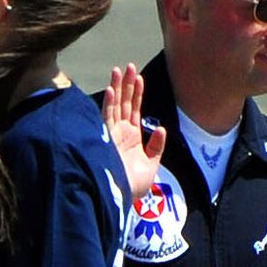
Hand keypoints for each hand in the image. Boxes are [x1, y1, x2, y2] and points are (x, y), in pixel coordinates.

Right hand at [103, 63, 166, 201]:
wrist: (122, 199)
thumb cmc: (133, 187)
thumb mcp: (151, 165)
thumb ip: (156, 146)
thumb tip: (160, 128)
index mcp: (131, 138)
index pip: (134, 110)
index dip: (137, 93)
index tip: (139, 77)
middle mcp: (120, 133)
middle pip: (124, 104)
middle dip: (126, 85)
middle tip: (129, 66)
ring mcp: (112, 136)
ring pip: (114, 107)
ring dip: (117, 88)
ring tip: (119, 70)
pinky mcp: (106, 140)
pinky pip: (107, 119)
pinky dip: (109, 104)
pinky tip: (112, 90)